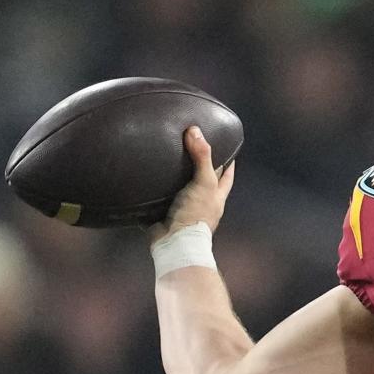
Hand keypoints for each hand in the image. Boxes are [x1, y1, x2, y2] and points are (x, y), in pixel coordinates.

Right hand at [148, 126, 234, 244]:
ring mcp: (183, 210)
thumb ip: (202, 157)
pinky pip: (159, 200)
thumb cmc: (196, 213)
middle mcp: (202, 203)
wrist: (174, 243)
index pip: (226, 175)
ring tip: (164, 159)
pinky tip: (146, 179)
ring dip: (173, 179)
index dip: (227, 162)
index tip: (225, 147)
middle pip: (203, 182)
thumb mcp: (204, 181)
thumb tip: (195, 130)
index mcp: (216, 196)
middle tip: (189, 148)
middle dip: (197, 168)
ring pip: (180, 190)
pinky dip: (154, 191)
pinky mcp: (163, 215)